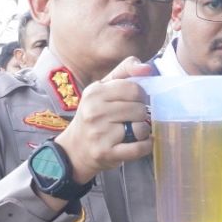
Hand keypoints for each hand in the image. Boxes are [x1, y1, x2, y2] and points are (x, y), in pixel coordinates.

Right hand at [54, 57, 152, 183]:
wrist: (75, 148)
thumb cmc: (93, 115)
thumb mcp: (102, 89)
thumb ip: (124, 72)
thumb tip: (147, 68)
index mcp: (95, 92)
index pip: (134, 89)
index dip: (140, 96)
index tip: (134, 102)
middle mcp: (94, 112)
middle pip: (139, 109)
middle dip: (140, 115)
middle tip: (131, 119)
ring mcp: (99, 134)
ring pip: (141, 128)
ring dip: (142, 131)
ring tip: (132, 131)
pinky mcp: (106, 153)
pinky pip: (139, 148)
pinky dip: (145, 146)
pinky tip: (141, 143)